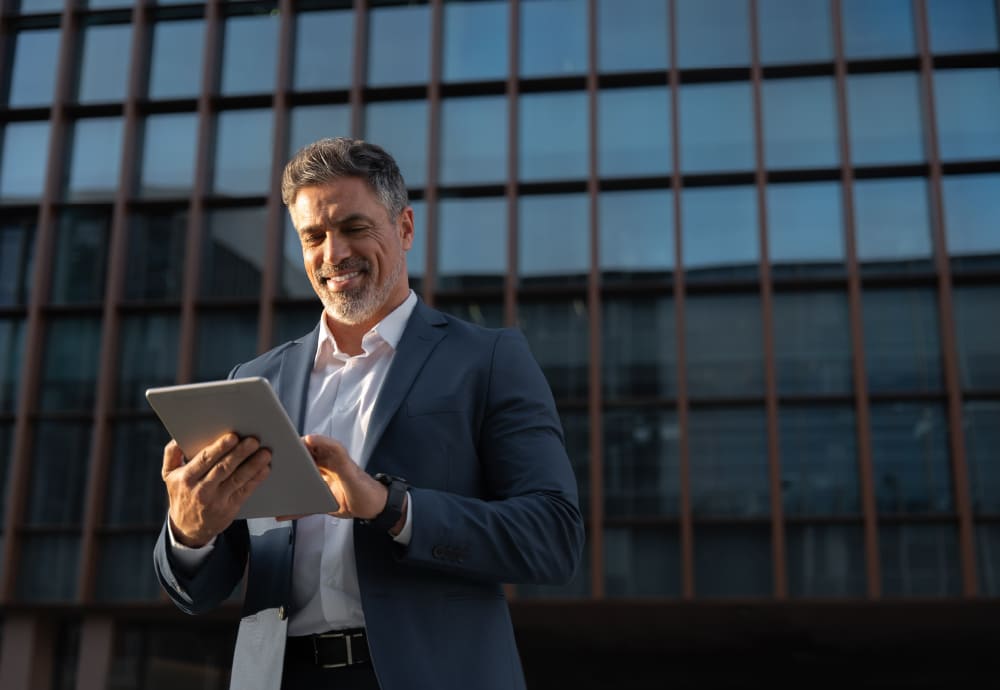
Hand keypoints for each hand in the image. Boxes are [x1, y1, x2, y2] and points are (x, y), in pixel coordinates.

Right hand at [161, 433, 271, 547]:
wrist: (187, 528)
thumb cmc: (182, 493)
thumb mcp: (169, 475)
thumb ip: (172, 454)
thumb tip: (179, 437)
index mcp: (186, 478)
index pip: (204, 460)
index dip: (219, 448)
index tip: (233, 436)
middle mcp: (200, 490)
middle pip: (223, 468)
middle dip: (239, 453)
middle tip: (254, 440)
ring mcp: (216, 500)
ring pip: (237, 479)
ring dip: (253, 465)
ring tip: (265, 453)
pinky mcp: (229, 508)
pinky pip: (244, 491)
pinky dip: (256, 479)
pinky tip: (264, 469)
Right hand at [279, 435, 387, 521]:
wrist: (374, 510)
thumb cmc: (365, 488)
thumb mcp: (348, 470)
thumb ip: (334, 454)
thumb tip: (311, 438)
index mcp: (330, 458)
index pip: (309, 445)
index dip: (296, 444)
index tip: (281, 445)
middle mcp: (324, 469)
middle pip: (302, 463)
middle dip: (287, 463)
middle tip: (270, 466)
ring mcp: (322, 485)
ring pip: (300, 482)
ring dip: (287, 485)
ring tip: (271, 486)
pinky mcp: (321, 500)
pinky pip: (304, 503)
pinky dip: (293, 509)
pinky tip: (281, 513)